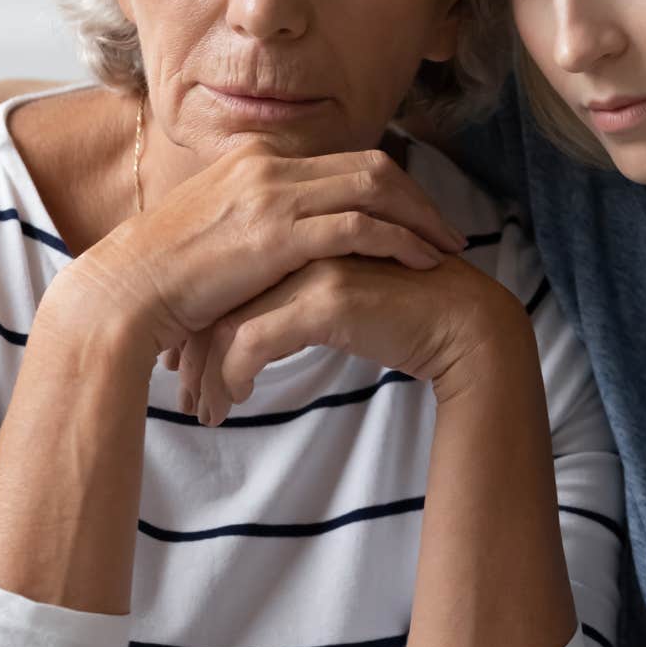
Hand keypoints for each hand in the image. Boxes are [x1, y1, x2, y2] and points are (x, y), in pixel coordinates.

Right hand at [43, 143, 468, 356]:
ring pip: (375, 188)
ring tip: (448, 249)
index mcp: (254, 157)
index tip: (416, 216)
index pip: (343, 160)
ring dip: (420, 218)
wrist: (123, 293)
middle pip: (371, 165)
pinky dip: (400, 241)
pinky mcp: (277, 233)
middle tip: (448, 231)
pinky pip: (360, 226)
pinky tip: (422, 262)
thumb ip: (256, 225)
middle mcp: (267, 163)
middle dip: (418, 198)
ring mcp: (272, 194)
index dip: (390, 187)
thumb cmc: (163, 280)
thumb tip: (285, 245)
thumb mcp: (215, 234)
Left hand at [175, 254, 528, 425]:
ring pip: (229, 322)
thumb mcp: (333, 302)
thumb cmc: (401, 316)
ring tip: (204, 411)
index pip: (225, 279)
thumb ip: (290, 302)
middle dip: (193, 353)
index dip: (199, 326)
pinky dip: (234, 376)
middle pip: (218, 298)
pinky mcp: (329, 298)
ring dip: (207, 374)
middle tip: (183, 395)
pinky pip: (255, 342)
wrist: (462, 324)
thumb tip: (239, 337)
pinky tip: (237, 401)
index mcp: (296, 235)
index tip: (183, 367)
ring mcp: (313, 265)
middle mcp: (300, 242)